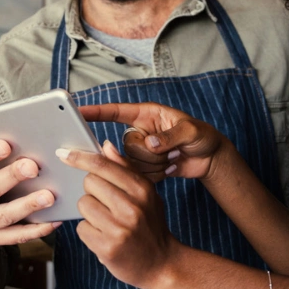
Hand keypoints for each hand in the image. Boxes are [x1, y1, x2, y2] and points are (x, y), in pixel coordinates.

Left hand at [57, 141, 181, 288]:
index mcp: (142, 189)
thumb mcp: (146, 194)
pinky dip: (89, 232)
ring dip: (90, 212)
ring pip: (83, 205)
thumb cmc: (150, 225)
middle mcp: (132, 207)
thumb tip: (105, 146)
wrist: (162, 264)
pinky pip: (82, 228)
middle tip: (106, 204)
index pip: (103, 166)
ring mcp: (119, 229)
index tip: (64, 154)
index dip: (80, 158)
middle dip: (92, 191)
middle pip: (89, 183)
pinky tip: (104, 236)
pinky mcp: (108, 247)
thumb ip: (125, 169)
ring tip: (106, 222)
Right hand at [81, 102, 233, 181]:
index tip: (78, 112)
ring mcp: (141, 151)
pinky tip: (171, 167)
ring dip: (155, 165)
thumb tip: (150, 144)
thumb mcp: (191, 131)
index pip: (116, 112)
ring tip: (174, 157)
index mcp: (147, 114)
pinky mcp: (144, 168)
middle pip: (125, 146)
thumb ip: (170, 136)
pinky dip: (157, 175)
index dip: (96, 112)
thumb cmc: (203, 136)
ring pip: (131, 164)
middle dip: (149, 153)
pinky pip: (139, 176)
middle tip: (171, 151)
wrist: (210, 159)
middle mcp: (140, 132)